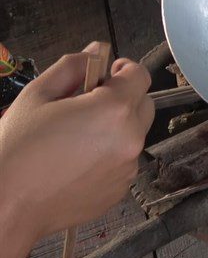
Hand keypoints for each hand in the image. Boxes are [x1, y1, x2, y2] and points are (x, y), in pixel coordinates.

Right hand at [0, 46, 153, 243]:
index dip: (123, 69)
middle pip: (143, 104)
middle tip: (88, 105)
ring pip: (134, 134)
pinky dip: (110, 155)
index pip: (140, 75)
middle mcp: (130, 138)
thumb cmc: (17, 148)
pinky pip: (124, 161)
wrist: (5, 206)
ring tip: (77, 137)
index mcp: (114, 109)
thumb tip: (97, 51)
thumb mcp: (38, 95)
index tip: (105, 74)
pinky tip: (77, 161)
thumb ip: (73, 67)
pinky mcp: (121, 189)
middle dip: (122, 98)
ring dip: (116, 128)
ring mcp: (128, 167)